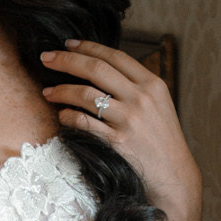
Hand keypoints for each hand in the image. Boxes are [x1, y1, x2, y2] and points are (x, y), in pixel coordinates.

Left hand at [41, 40, 200, 220]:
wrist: (174, 175)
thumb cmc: (163, 141)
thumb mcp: (158, 105)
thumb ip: (135, 87)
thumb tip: (102, 71)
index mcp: (152, 84)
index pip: (115, 56)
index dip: (88, 47)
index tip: (68, 44)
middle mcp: (141, 98)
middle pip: (96, 69)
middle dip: (66, 60)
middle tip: (46, 58)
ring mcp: (129, 120)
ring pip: (85, 95)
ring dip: (61, 90)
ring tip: (47, 92)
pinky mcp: (117, 142)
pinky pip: (83, 123)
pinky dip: (68, 117)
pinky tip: (61, 115)